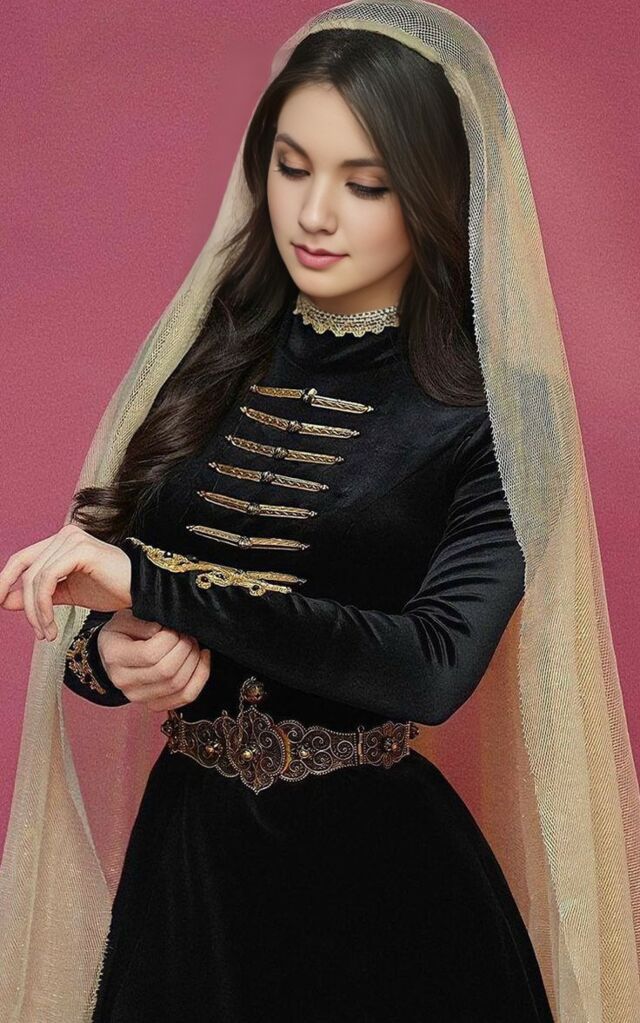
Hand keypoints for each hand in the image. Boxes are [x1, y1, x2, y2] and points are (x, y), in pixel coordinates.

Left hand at [0, 523, 131, 641]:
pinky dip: (43, 606)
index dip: (4, 580)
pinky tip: (52, 625)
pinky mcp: (81, 550)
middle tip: (35, 632)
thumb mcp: (68, 594)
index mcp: (61, 541)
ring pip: (35, 577)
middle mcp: (65, 535)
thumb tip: (5, 600)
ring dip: (35, 612)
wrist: (143, 591)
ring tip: (47, 633)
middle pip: (25, 568)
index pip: (22, 559)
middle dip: (22, 603)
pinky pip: (48, 579)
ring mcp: (73, 539)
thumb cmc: (112, 590)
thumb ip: (39, 595)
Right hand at [98, 610, 211, 711]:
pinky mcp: (154, 704)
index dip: (170, 639)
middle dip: (185, 649)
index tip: (172, 628)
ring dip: (194, 661)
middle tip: (186, 635)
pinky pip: (186, 696)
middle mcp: (124, 681)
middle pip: (167, 671)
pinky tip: (202, 659)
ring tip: (192, 644)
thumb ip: (141, 621)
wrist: (113, 654)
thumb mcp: (123, 618)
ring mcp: (139, 697)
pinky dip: (200, 677)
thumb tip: (161, 630)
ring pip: (178, 685)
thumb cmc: (121, 633)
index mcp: (114, 657)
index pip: (150, 654)